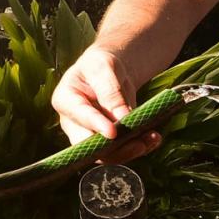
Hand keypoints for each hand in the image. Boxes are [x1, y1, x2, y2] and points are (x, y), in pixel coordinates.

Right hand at [52, 46, 161, 163]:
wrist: (108, 72)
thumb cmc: (100, 65)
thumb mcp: (104, 68)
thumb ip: (111, 92)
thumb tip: (123, 118)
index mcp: (65, 100)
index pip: (80, 117)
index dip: (96, 126)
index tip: (113, 132)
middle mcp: (73, 123)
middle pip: (89, 145)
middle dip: (115, 148)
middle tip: (138, 143)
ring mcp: (88, 135)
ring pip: (106, 154)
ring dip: (130, 150)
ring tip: (152, 138)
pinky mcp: (105, 142)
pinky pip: (120, 151)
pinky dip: (138, 147)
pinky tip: (152, 139)